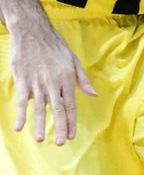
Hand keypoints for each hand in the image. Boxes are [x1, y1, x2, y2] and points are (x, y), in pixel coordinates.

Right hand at [10, 25, 95, 144]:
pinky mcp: (23, 80)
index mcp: (66, 78)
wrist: (33, 32)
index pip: (71, 104)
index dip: (71, 121)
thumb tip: (93, 95)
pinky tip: (19, 127)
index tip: (72, 135)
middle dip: (60, 127)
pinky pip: (20, 101)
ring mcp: (37, 82)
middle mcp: (53, 82)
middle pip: (58, 109)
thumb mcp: (73, 60)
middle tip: (61, 142)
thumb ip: (82, 79)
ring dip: (40, 124)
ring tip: (41, 140)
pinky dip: (20, 114)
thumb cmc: (55, 46)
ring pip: (40, 107)